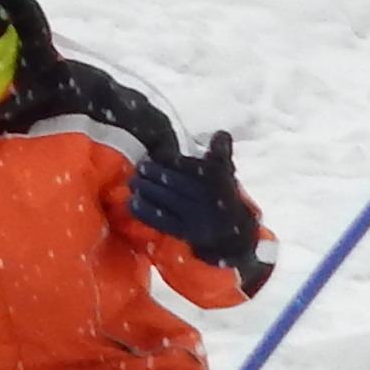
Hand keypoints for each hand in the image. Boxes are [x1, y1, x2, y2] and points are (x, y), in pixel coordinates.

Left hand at [122, 132, 275, 292]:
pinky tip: (132, 202)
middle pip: (174, 181)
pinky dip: (144, 210)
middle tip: (140, 167)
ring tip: (133, 182)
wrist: (236, 236)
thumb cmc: (225, 198)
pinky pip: (161, 219)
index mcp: (220, 179)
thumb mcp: (227, 175)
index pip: (189, 165)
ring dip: (146, 189)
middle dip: (153, 172)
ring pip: (166, 198)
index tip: (157, 155)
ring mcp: (199, 216)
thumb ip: (221, 154)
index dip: (170, 160)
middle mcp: (210, 197)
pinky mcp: (188, 232)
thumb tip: (222, 134)